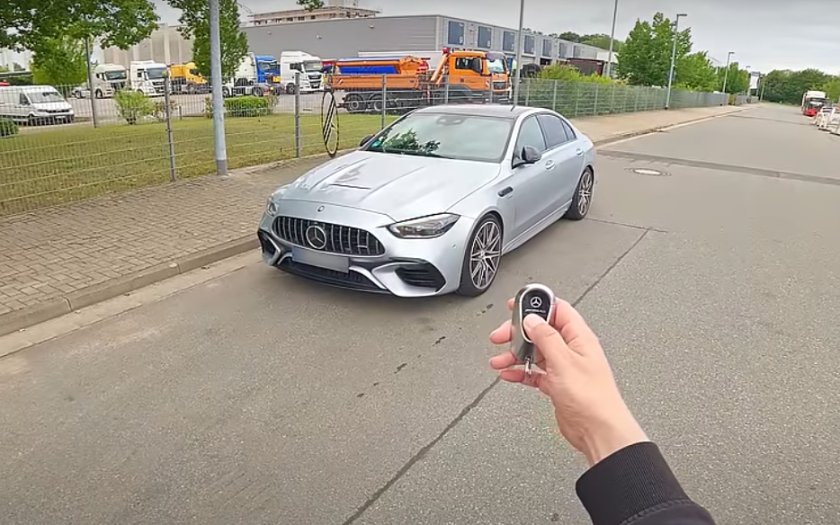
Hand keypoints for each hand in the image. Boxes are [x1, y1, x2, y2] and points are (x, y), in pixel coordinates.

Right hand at [489, 298, 648, 465]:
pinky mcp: (557, 384)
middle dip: (518, 332)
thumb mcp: (564, 361)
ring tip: (499, 360)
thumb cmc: (592, 398)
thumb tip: (532, 319)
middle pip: (540, 331)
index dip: (536, 304)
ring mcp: (564, 367)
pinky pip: (534, 372)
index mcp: (579, 337)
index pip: (557, 309)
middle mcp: (572, 350)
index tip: (516, 304)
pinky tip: (509, 374)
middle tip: (500, 335)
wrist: (598, 430)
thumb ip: (545, 337)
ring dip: (515, 354)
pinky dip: (520, 372)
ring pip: (534, 352)